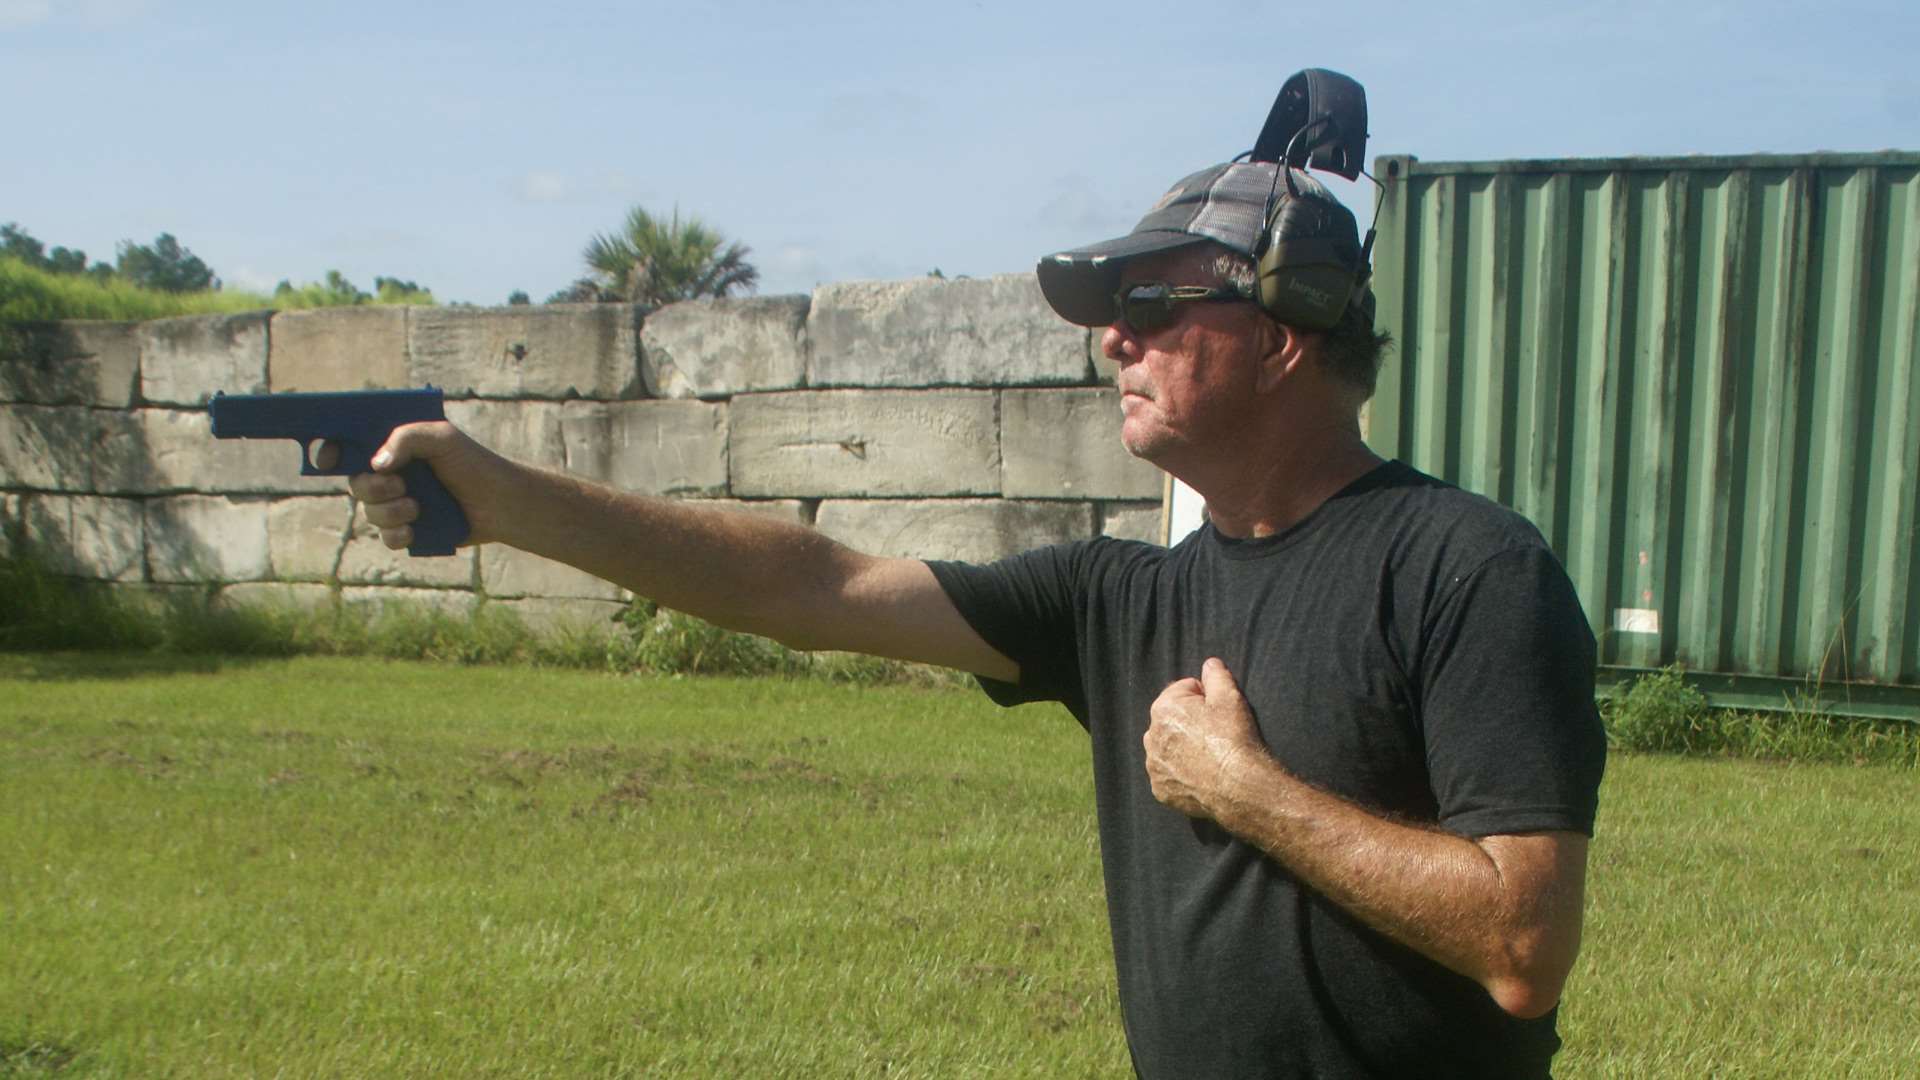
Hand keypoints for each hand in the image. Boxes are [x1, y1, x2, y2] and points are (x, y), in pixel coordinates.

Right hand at [323, 421, 502, 549]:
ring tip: (417, 506)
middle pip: (355, 482)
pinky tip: (414, 528)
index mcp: (394, 447)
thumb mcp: (441, 438)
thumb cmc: (473, 464)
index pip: (350, 446)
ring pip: (369, 512)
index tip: (328, 458)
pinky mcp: (410, 530)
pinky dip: (396, 534)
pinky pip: (386, 537)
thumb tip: (374, 463)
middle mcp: (391, 474)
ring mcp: (398, 503)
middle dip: (371, 487)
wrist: (501, 503)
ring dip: (389, 510)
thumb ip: (407, 438)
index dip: (331, 451)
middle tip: (398, 484)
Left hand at [1144, 657, 1268, 818]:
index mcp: (1163, 708)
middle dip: (1191, 722)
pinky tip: (1202, 775)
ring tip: (1209, 756)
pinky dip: (1182, 773)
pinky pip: (1169, 775)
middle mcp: (1150, 736)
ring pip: (1168, 747)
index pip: (1184, 690)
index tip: (1220, 712)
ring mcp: (1154, 766)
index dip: (1206, 697)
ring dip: (1183, 747)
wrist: (1239, 787)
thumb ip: (1216, 674)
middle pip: (1173, 719)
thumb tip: (1209, 663)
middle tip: (1217, 734)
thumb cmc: (1233, 738)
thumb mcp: (1230, 696)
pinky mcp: (1161, 790)